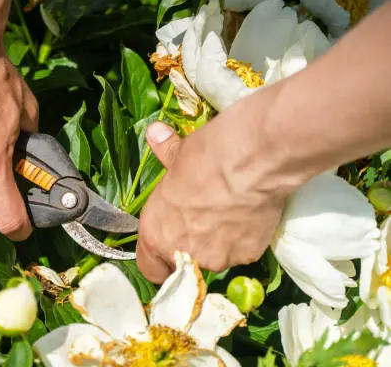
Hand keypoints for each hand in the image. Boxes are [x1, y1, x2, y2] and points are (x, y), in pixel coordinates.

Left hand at [136, 117, 289, 282]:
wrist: (249, 163)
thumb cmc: (203, 159)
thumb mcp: (177, 155)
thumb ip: (164, 153)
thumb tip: (154, 132)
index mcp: (157, 235)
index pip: (150, 268)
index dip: (158, 258)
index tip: (168, 243)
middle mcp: (183, 254)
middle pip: (185, 262)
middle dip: (193, 244)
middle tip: (204, 216)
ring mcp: (217, 259)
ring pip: (216, 256)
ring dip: (220, 240)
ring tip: (230, 210)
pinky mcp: (247, 256)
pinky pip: (243, 250)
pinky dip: (245, 237)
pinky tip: (249, 213)